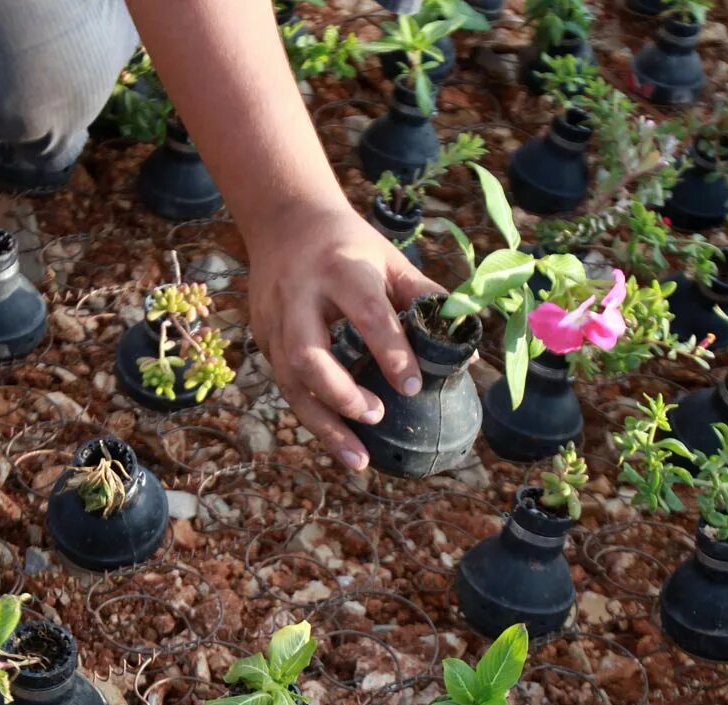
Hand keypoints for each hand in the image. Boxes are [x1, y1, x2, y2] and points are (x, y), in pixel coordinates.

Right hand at [247, 203, 441, 470]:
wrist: (284, 220)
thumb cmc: (350, 245)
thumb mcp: (390, 259)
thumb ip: (424, 298)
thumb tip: (464, 350)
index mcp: (340, 269)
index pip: (366, 314)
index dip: (391, 352)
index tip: (414, 385)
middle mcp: (300, 297)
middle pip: (308, 354)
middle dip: (341, 394)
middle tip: (378, 417)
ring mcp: (275, 321)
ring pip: (290, 381)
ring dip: (324, 425)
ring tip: (359, 461)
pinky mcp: (263, 340)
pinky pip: (286, 387)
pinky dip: (314, 419)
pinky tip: (341, 444)